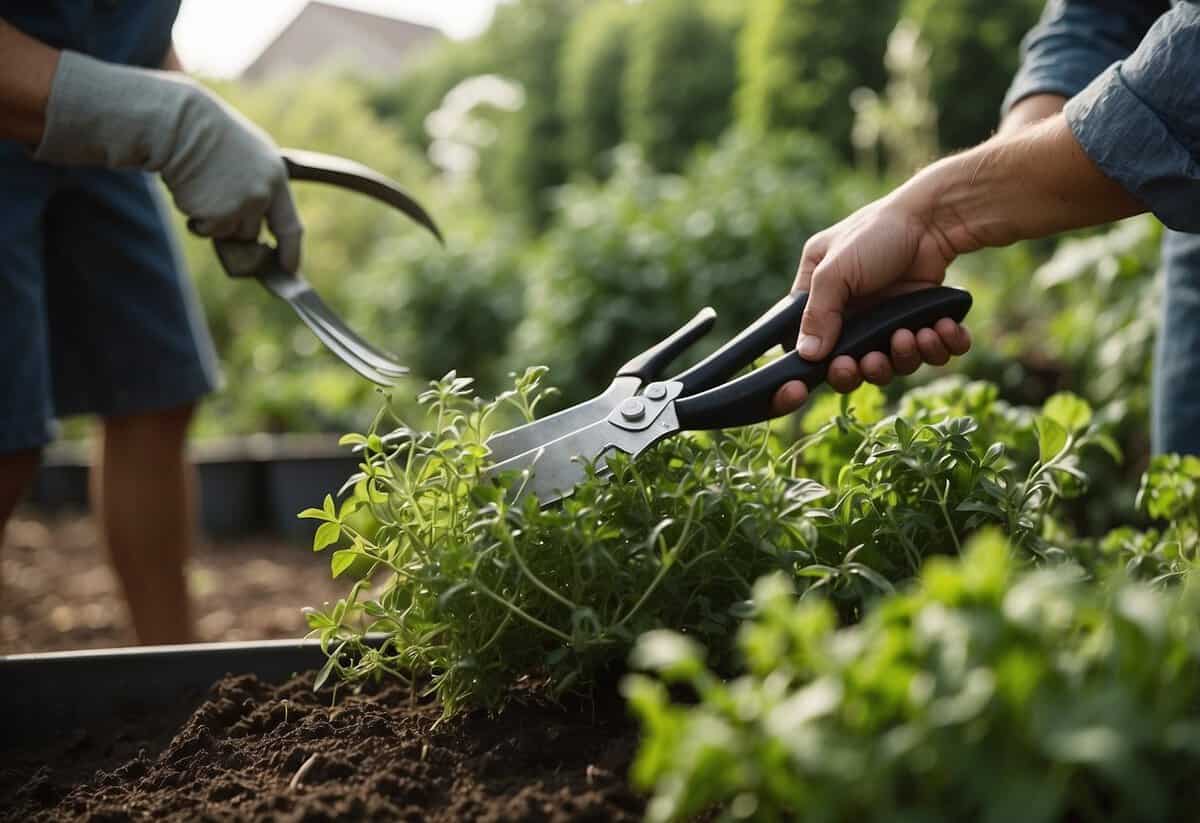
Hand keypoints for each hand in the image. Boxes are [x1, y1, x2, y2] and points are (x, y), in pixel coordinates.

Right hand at [34, 51, 302, 270]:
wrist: (181, 124)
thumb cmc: (210, 136)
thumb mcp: (249, 155)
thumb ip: (260, 187)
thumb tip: (256, 228)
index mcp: (276, 178)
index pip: (291, 226)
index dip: (291, 251)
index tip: (289, 269)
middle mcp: (264, 195)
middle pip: (251, 233)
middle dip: (234, 225)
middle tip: (215, 198)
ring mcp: (241, 205)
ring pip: (228, 233)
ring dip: (213, 220)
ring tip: (201, 185)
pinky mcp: (217, 213)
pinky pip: (206, 231)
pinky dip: (195, 219)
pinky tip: (189, 191)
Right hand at [770, 188, 971, 415]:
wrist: (934, 218)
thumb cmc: (876, 234)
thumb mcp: (835, 270)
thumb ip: (817, 314)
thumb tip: (807, 355)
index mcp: (822, 297)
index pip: (813, 344)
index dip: (824, 365)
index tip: (840, 366)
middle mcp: (854, 313)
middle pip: (856, 364)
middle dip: (869, 368)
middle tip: (875, 360)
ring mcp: (889, 319)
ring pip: (896, 363)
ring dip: (905, 357)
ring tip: (913, 335)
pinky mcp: (923, 319)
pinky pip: (933, 351)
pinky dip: (941, 347)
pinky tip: (942, 328)